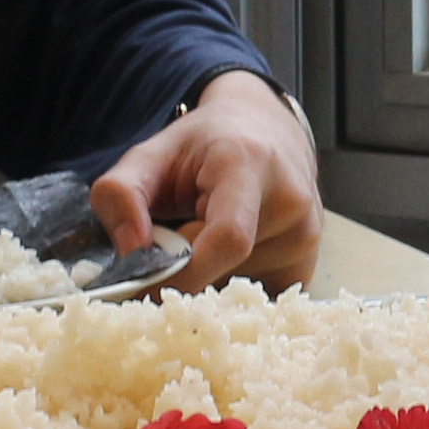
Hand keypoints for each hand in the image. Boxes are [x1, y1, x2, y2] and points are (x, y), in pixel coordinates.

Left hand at [96, 72, 323, 292]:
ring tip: (205, 237)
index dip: (183, 273)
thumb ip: (120, 194)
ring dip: (207, 275)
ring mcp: (307, 236)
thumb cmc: (204, 144)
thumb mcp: (150, 154)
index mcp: (251, 165)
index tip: (142, 284)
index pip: (227, 237)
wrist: (266, 130)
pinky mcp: (307, 264)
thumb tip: (131, 254)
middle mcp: (291, 201)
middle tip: (168, 245)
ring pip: (235, 287)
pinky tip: (227, 253)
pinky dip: (228, 284)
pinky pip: (254, 297)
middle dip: (185, 270)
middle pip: (225, 267)